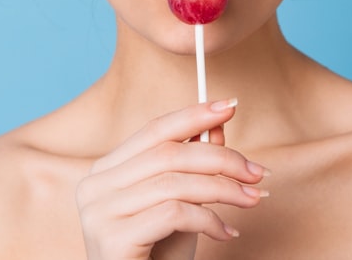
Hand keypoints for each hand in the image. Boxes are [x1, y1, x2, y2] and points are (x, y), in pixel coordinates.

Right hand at [76, 99, 268, 259]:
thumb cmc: (157, 256)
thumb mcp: (181, 206)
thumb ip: (192, 167)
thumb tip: (217, 125)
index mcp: (105, 171)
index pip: (153, 131)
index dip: (192, 115)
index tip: (230, 106)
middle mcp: (94, 186)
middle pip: (167, 154)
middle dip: (221, 159)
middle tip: (257, 172)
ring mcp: (98, 212)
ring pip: (174, 183)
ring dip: (223, 190)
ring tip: (252, 200)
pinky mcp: (111, 238)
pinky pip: (173, 214)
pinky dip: (209, 220)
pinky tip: (225, 232)